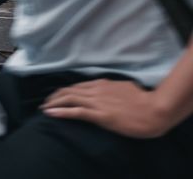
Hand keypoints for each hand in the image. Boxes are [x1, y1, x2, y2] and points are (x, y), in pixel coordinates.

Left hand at [42, 79, 177, 137]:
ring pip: (69, 99)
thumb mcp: (126, 87)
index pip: (77, 86)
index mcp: (102, 84)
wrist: (154, 110)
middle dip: (55, 96)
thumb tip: (112, 89)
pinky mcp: (100, 115)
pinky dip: (60, 111)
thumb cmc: (144, 101)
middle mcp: (96, 90)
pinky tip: (50, 113)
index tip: (57, 96)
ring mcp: (97, 102)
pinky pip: (75, 111)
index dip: (65, 91)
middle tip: (46, 103)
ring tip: (44, 108)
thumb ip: (114, 88)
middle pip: (69, 91)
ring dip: (54, 103)